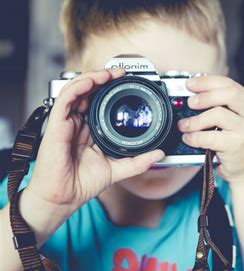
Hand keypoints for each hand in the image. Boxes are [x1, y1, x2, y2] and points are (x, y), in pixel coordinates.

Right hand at [28, 68, 164, 210]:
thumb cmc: (83, 183)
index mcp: (89, 129)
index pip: (99, 102)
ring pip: (76, 90)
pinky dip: (78, 87)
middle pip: (88, 91)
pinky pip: (65, 99)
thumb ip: (139, 162)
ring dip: (93, 77)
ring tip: (110, 73)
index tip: (128, 83)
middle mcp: (77, 122)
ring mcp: (66, 122)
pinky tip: (92, 81)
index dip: (111, 89)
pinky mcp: (56, 124)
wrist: (64, 197)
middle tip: (121, 73)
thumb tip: (159, 154)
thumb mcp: (118, 170)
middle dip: (104, 78)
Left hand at [178, 75, 243, 182]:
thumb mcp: (238, 121)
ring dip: (196, 119)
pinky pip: (210, 137)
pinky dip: (195, 136)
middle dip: (205, 95)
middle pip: (228, 94)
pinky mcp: (237, 146)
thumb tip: (194, 94)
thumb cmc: (239, 145)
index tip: (191, 83)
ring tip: (185, 125)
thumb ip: (223, 107)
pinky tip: (189, 138)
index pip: (230, 84)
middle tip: (190, 102)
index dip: (208, 82)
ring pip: (218, 114)